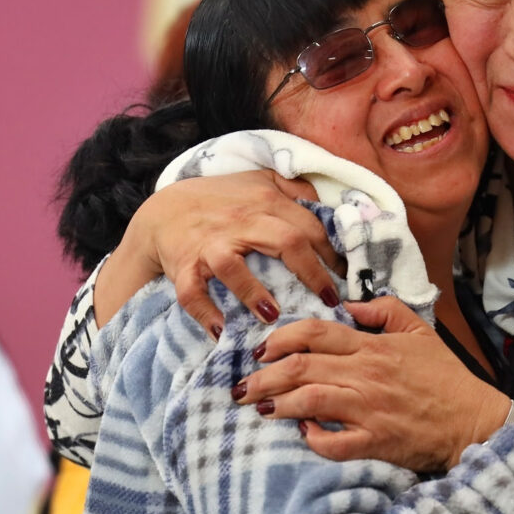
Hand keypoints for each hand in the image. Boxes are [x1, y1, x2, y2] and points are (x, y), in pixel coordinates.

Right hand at [98, 170, 342, 337]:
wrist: (164, 209)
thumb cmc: (223, 199)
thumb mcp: (261, 181)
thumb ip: (296, 189)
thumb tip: (331, 205)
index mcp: (265, 204)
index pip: (310, 227)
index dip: (333, 253)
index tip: (349, 277)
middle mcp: (241, 223)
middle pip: (284, 241)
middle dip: (312, 272)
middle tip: (331, 300)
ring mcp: (210, 245)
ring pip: (232, 266)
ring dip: (253, 293)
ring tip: (273, 316)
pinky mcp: (183, 265)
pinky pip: (190, 291)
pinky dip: (203, 312)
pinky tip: (220, 332)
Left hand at [235, 297, 509, 470]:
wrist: (473, 419)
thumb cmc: (445, 377)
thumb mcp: (420, 331)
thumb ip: (385, 311)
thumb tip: (350, 305)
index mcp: (373, 347)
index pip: (316, 333)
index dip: (281, 339)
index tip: (261, 350)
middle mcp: (365, 375)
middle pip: (301, 367)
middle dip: (263, 376)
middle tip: (241, 386)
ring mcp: (368, 409)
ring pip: (308, 402)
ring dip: (276, 405)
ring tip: (258, 408)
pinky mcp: (375, 441)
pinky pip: (332, 442)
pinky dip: (311, 439)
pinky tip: (302, 434)